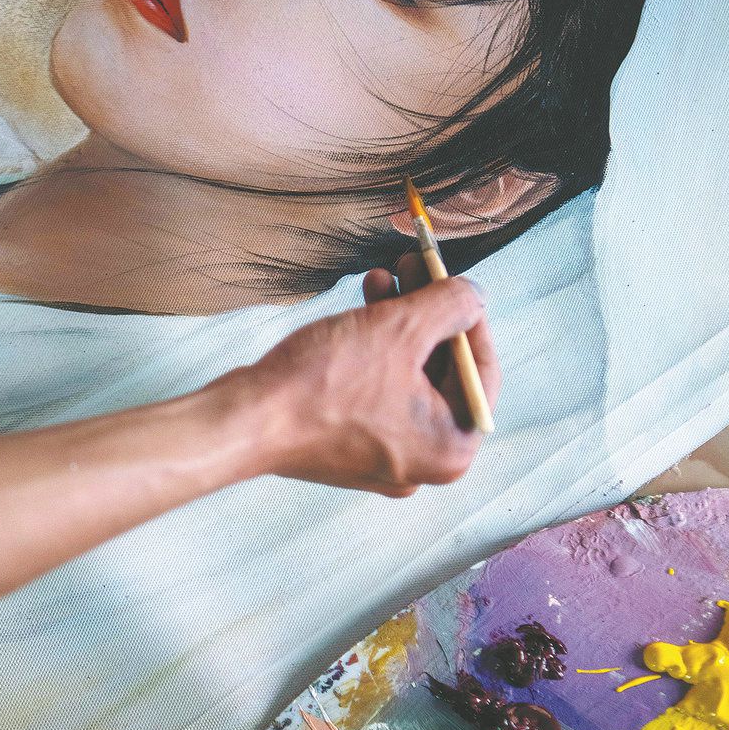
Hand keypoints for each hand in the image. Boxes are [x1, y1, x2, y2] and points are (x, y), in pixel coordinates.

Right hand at [217, 263, 498, 496]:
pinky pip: (378, 391)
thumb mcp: (401, 328)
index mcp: (451, 447)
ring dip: (399, 322)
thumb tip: (473, 296)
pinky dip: (374, 351)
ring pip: (408, 376)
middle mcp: (424, 463)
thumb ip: (451, 305)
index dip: (471, 315)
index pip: (481, 371)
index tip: (456, 278)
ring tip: (383, 275)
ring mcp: (385, 457)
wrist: (246, 421)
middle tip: (416, 266)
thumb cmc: (326, 383)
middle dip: (428, 312)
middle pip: (443, 372)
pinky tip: (362, 306)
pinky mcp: (349, 445)